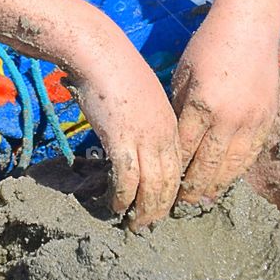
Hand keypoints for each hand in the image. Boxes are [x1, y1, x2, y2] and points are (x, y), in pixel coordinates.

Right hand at [69, 25, 182, 230]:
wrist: (100, 53)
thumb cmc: (116, 69)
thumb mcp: (142, 95)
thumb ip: (146, 117)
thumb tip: (137, 134)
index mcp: (171, 122)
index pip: (178, 166)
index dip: (172, 190)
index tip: (163, 205)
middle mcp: (163, 134)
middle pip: (170, 181)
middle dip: (161, 207)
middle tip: (150, 225)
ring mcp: (144, 138)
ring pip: (153, 186)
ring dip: (144, 210)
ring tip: (135, 225)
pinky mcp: (121, 140)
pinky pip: (127, 179)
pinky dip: (123, 197)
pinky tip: (116, 206)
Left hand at [170, 1, 279, 204]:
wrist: (250, 24)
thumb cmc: (208, 44)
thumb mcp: (182, 73)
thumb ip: (178, 108)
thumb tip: (171, 139)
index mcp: (201, 104)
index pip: (182, 150)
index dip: (172, 171)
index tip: (160, 185)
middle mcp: (228, 118)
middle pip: (207, 166)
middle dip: (191, 189)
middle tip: (177, 206)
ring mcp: (251, 120)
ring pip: (232, 166)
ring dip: (215, 186)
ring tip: (201, 200)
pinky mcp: (268, 118)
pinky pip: (251, 155)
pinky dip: (237, 171)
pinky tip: (225, 180)